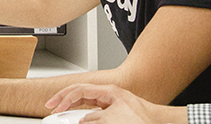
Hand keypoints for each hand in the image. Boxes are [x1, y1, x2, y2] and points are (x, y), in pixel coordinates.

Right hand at [46, 84, 185, 123]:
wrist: (158, 122)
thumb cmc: (143, 117)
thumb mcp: (112, 118)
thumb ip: (94, 118)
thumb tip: (82, 120)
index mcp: (108, 91)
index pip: (80, 90)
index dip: (64, 98)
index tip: (55, 107)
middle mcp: (107, 95)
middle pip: (80, 94)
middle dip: (64, 100)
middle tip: (52, 107)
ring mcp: (110, 102)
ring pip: (85, 103)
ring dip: (72, 108)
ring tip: (61, 113)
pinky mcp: (112, 111)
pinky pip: (93, 111)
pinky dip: (82, 114)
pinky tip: (77, 118)